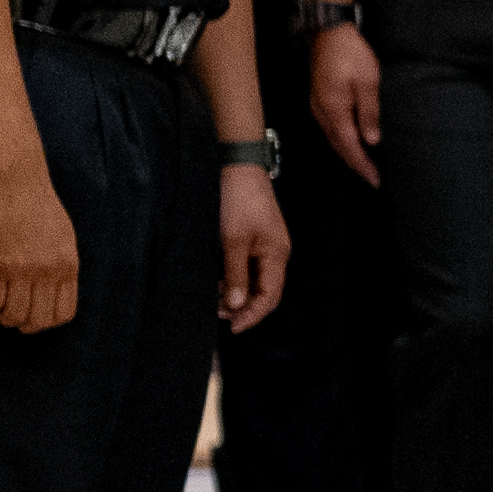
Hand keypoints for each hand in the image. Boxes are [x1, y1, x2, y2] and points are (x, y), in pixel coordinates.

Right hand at [0, 174, 79, 331]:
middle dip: (26, 326)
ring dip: (6, 318)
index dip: (48, 322)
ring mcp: (22, 269)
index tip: (37, 318)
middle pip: (39, 320)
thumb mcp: (65, 239)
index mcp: (67, 266)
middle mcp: (48, 272)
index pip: (63, 314)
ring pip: (15, 315)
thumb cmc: (39, 208)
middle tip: (16, 318)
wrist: (16, 184)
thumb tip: (57, 292)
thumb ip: (62, 267)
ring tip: (2, 310)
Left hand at [217, 166, 289, 333]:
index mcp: (276, 255)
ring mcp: (265, 245)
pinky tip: (220, 281)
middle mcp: (275, 253)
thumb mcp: (232, 240)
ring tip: (216, 298)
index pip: (269, 297)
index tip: (232, 327)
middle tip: (218, 313)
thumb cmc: (237, 199)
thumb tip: (236, 305)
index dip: (252, 315)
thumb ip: (235, 275)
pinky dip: (235, 278)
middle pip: (264, 291)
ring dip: (238, 293)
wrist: (236, 165)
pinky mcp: (253, 238)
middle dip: (244, 307)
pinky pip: (248, 267)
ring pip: (255, 280)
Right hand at [308, 22, 382, 185]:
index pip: (349, 145)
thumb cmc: (351, 52)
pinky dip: (340, 140)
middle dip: (354, 164)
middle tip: (371, 178)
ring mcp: (317, 105)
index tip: (374, 180)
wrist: (329, 31)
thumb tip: (371, 141)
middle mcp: (321, 111)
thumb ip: (369, 112)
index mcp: (334, 109)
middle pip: (337, 146)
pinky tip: (350, 142)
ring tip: (363, 166)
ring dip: (347, 153)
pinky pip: (329, 127)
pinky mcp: (319, 98)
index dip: (362, 164)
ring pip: (331, 138)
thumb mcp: (367, 81)